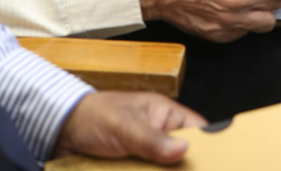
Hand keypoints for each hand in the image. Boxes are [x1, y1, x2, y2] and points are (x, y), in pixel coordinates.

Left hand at [55, 91, 204, 163]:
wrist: (61, 130)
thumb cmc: (94, 115)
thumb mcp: (124, 126)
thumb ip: (151, 139)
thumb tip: (183, 150)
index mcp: (164, 115)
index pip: (198, 130)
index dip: (210, 146)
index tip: (219, 164)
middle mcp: (160, 137)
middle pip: (183, 159)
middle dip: (183, 169)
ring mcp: (147, 157)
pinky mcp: (134, 170)